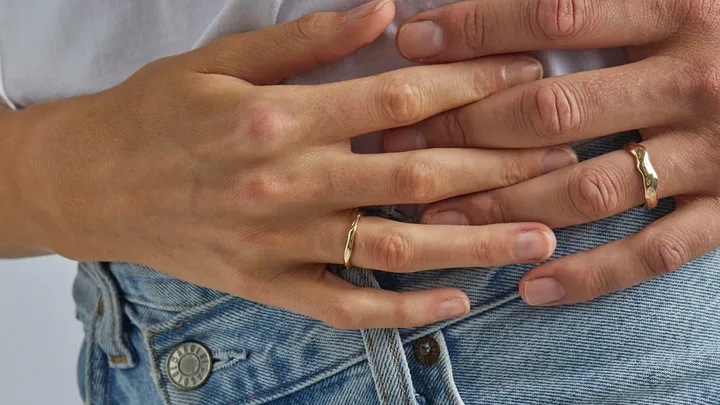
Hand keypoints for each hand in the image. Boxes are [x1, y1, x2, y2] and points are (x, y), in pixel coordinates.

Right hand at [0, 0, 564, 327]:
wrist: (90, 182)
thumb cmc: (155, 114)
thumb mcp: (222, 60)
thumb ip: (308, 40)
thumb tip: (386, 11)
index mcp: (280, 119)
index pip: (400, 100)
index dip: (472, 86)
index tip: (524, 76)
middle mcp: (289, 184)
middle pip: (417, 175)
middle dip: (499, 165)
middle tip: (563, 160)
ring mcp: (282, 243)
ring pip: (397, 247)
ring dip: (475, 244)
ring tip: (541, 237)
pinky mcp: (268, 285)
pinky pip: (346, 307)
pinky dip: (403, 311)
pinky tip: (456, 304)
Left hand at [390, 0, 719, 305]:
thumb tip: (530, 4)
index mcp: (683, 8)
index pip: (555, 14)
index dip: (477, 28)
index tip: (413, 41)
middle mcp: (694, 81)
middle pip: (554, 109)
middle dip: (466, 125)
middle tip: (399, 139)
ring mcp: (716, 153)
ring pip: (589, 187)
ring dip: (506, 204)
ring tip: (439, 215)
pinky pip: (655, 252)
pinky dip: (592, 274)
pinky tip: (530, 285)